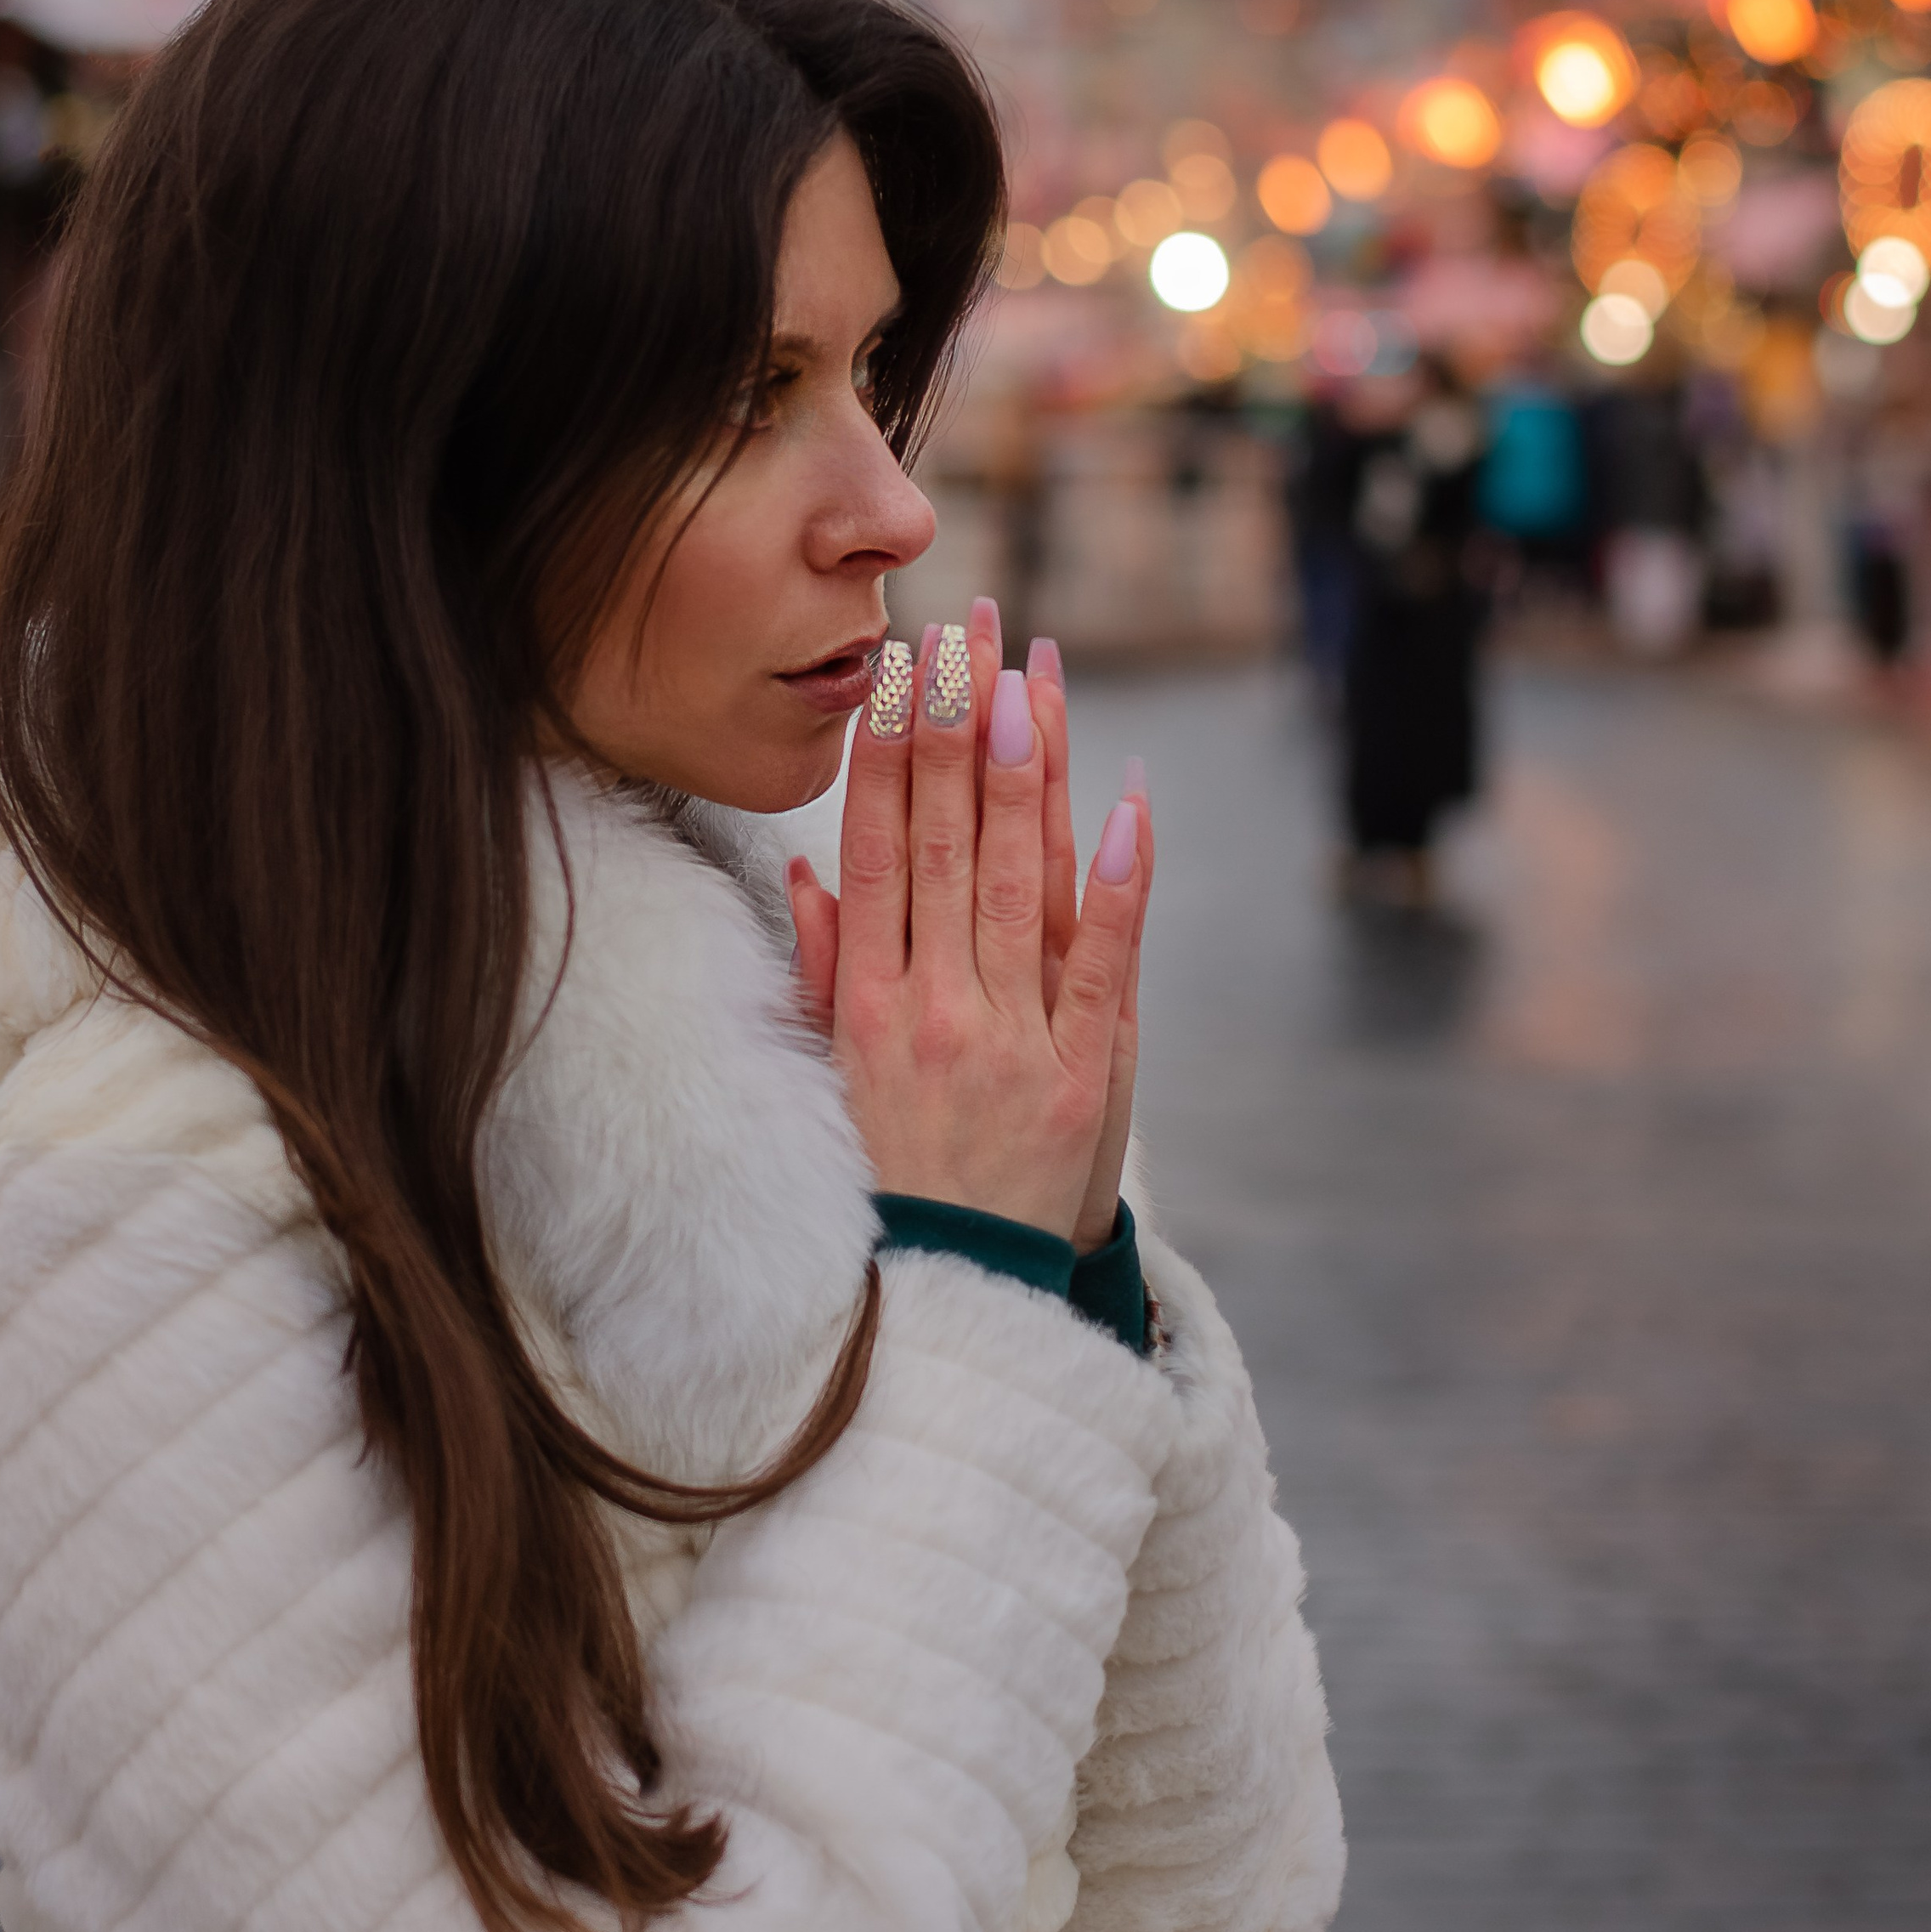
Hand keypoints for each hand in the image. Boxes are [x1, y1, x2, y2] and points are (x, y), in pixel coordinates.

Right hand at [788, 607, 1150, 1246]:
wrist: (957, 1302)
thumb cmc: (894, 1177)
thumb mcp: (836, 1075)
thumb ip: (824, 968)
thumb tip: (804, 867)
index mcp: (866, 1003)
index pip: (875, 848)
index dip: (887, 750)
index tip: (899, 666)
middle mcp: (933, 1008)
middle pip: (942, 841)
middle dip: (955, 725)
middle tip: (967, 629)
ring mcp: (1012, 1040)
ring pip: (1016, 881)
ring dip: (1024, 775)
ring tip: (1028, 679)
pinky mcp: (1087, 1075)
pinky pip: (1105, 965)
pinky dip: (1117, 887)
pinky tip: (1126, 808)